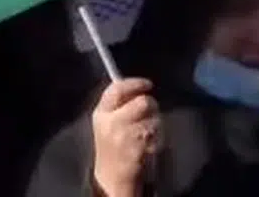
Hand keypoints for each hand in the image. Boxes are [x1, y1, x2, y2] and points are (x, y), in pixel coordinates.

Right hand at [91, 78, 159, 196]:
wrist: (112, 175)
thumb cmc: (112, 144)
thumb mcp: (106, 121)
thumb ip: (118, 103)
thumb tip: (137, 86)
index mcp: (101, 113)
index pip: (117, 89)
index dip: (135, 83)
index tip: (147, 84)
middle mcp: (112, 123)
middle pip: (142, 102)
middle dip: (151, 104)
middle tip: (150, 110)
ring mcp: (125, 136)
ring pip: (153, 118)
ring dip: (155, 123)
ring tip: (146, 132)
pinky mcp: (138, 148)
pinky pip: (157, 133)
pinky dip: (157, 137)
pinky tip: (148, 143)